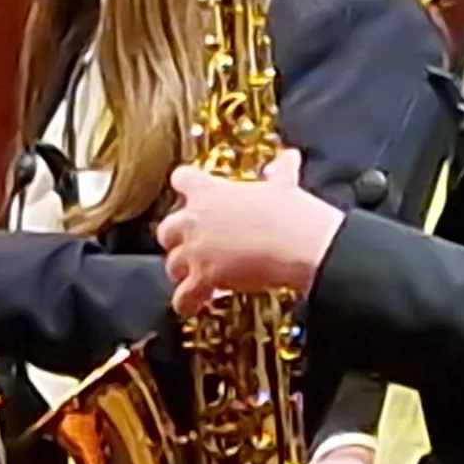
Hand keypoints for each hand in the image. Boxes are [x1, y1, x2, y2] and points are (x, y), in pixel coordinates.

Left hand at [162, 149, 342, 314]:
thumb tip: (290, 157)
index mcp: (209, 191)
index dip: (186, 187)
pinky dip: (186, 302)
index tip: (192, 193)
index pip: (181, 179)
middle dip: (177, 240)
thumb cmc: (290, 212)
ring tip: (196, 278)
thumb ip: (280, 170)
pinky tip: (192, 306)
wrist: (297, 242)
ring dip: (183, 272)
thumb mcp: (283, 185)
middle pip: (166, 229)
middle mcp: (194, 219)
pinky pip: (183, 296)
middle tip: (195, 246)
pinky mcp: (203, 278)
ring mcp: (196, 250)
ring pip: (172, 264)